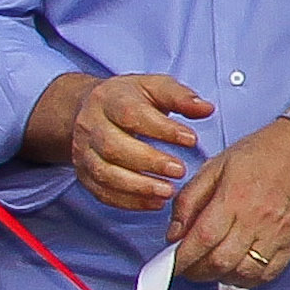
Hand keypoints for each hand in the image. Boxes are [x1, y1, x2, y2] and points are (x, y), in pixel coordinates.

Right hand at [63, 73, 212, 209]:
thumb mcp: (154, 87)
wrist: (87, 109)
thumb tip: (206, 108)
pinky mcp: (83, 174)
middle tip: (180, 170)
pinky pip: (101, 192)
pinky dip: (128, 201)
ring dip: (138, 187)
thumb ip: (180, 97)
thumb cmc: (128, 99)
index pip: (131, 114)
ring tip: (168, 191)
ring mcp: (83, 152)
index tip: (191, 139)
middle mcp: (90, 126)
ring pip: (104, 173)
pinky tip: (154, 202)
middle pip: (113, 146)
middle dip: (149, 161)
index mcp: (108, 99)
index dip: (162, 129)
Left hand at [167, 120, 289, 287]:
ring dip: (221, 276)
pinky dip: (248, 279)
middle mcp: (258, 220)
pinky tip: (238, 268)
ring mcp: (278, 234)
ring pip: (243, 273)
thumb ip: (189, 200)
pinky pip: (268, 274)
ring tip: (212, 266)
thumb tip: (174, 234)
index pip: (202, 239)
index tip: (171, 262)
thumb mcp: (215, 166)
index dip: (182, 258)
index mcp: (235, 197)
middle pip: (220, 262)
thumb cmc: (263, 153)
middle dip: (196, 271)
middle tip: (188, 266)